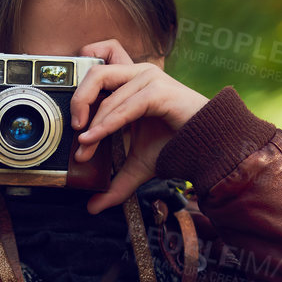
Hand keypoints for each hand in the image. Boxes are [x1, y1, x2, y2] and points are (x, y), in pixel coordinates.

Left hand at [68, 39, 208, 214]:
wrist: (208, 148)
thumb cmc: (174, 146)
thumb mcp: (136, 167)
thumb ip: (114, 184)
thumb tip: (92, 207)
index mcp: (129, 83)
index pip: (95, 79)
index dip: (79, 100)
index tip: (72, 130)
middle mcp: (138, 75)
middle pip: (96, 74)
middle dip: (78, 101)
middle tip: (74, 130)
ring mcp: (150, 79)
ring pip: (108, 94)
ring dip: (93, 124)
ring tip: (84, 146)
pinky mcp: (159, 90)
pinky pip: (126, 105)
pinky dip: (107, 123)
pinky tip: (93, 138)